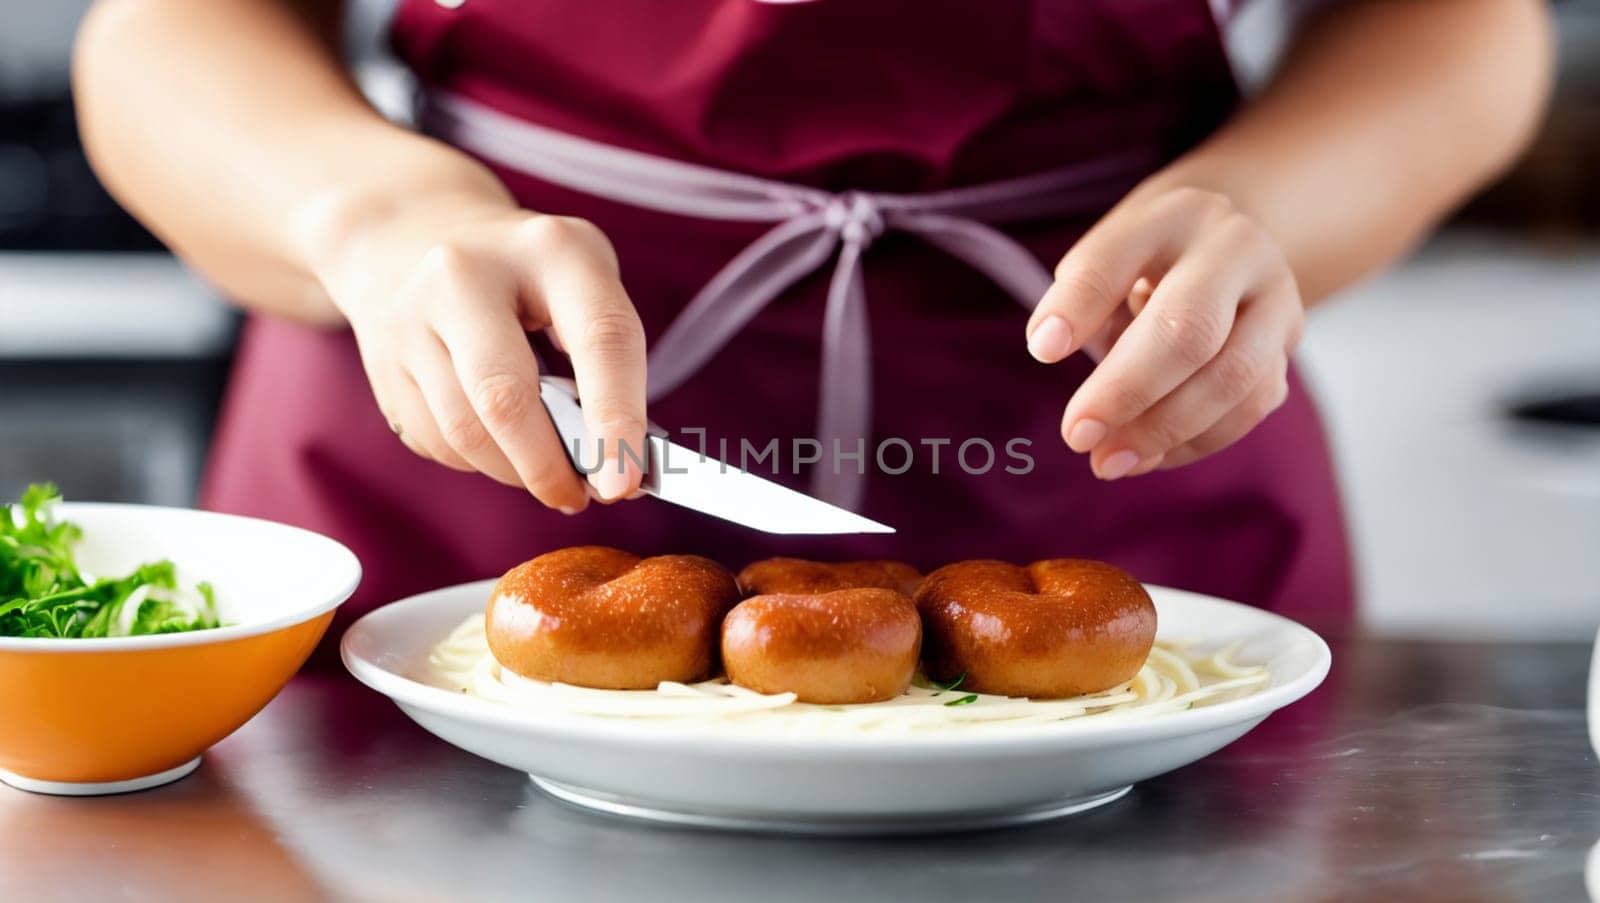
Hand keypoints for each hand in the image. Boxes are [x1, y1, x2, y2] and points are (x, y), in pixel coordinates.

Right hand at [316, 195, 646, 511]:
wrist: (408, 235)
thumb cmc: (524, 274)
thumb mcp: (580, 283)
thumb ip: (607, 360)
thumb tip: (619, 461)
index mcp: (549, 249)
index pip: (599, 338)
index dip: (617, 418)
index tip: (623, 480)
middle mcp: (469, 274)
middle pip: (506, 397)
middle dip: (548, 466)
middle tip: (577, 496)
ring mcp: (413, 316)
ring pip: (466, 432)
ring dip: (513, 471)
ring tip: (542, 472)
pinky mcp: (383, 361)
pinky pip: (437, 440)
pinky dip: (476, 460)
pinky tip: (494, 443)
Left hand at [1026, 187, 1304, 478]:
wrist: (1230, 251)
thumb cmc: (1149, 263)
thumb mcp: (1110, 259)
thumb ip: (1080, 298)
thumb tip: (1050, 346)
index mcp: (1175, 215)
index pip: (1117, 259)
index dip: (1077, 306)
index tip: (1042, 350)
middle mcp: (1236, 249)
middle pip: (1190, 329)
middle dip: (1127, 390)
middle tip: (1076, 435)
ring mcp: (1276, 300)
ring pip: (1233, 379)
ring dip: (1163, 431)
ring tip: (1107, 462)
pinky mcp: (1287, 350)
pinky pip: (1249, 409)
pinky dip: (1193, 443)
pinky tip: (1146, 457)